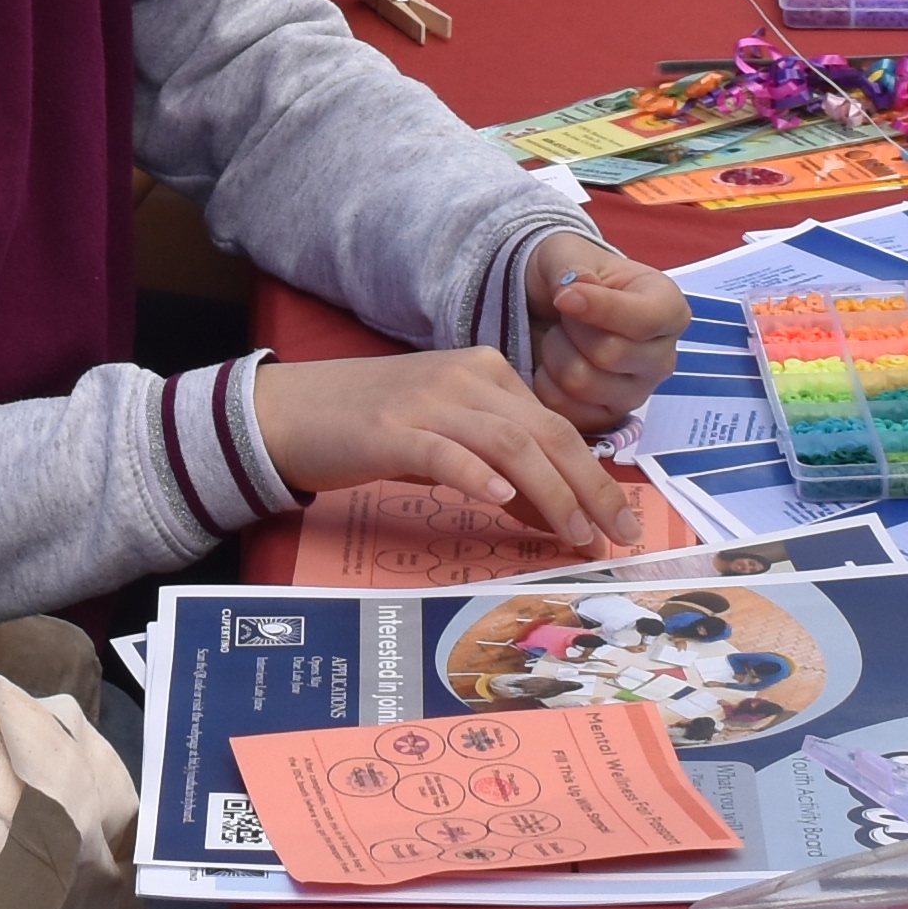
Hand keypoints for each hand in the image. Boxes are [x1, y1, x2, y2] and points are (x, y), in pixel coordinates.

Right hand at [252, 348, 656, 554]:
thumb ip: (499, 464)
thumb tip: (553, 509)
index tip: (617, 522)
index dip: (594, 477)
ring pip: (508, 442)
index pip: (557, 426)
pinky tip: (498, 500)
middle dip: (589, 488)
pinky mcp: (390, 428)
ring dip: (549, 492)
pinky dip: (476, 474)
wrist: (290, 410)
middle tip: (614, 536)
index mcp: (486, 372)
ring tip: (571, 534)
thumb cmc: (371, 426)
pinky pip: (444, 450)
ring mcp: (428, 400)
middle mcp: (465, 377)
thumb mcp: (447, 437)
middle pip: (546, 433)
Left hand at [520, 234, 688, 433]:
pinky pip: (567, 411)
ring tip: (558, 338)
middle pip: (610, 354)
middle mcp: (662, 356)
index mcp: (668, 308)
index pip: (645, 319)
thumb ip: (572, 267)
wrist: (552, 308)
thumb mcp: (567, 253)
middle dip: (571, 329)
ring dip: (555, 355)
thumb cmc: (571, 277)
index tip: (564, 296)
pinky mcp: (608, 418)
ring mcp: (637, 392)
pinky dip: (546, 385)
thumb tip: (574, 289)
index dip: (600, 308)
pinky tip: (552, 366)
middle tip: (564, 316)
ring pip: (583, 383)